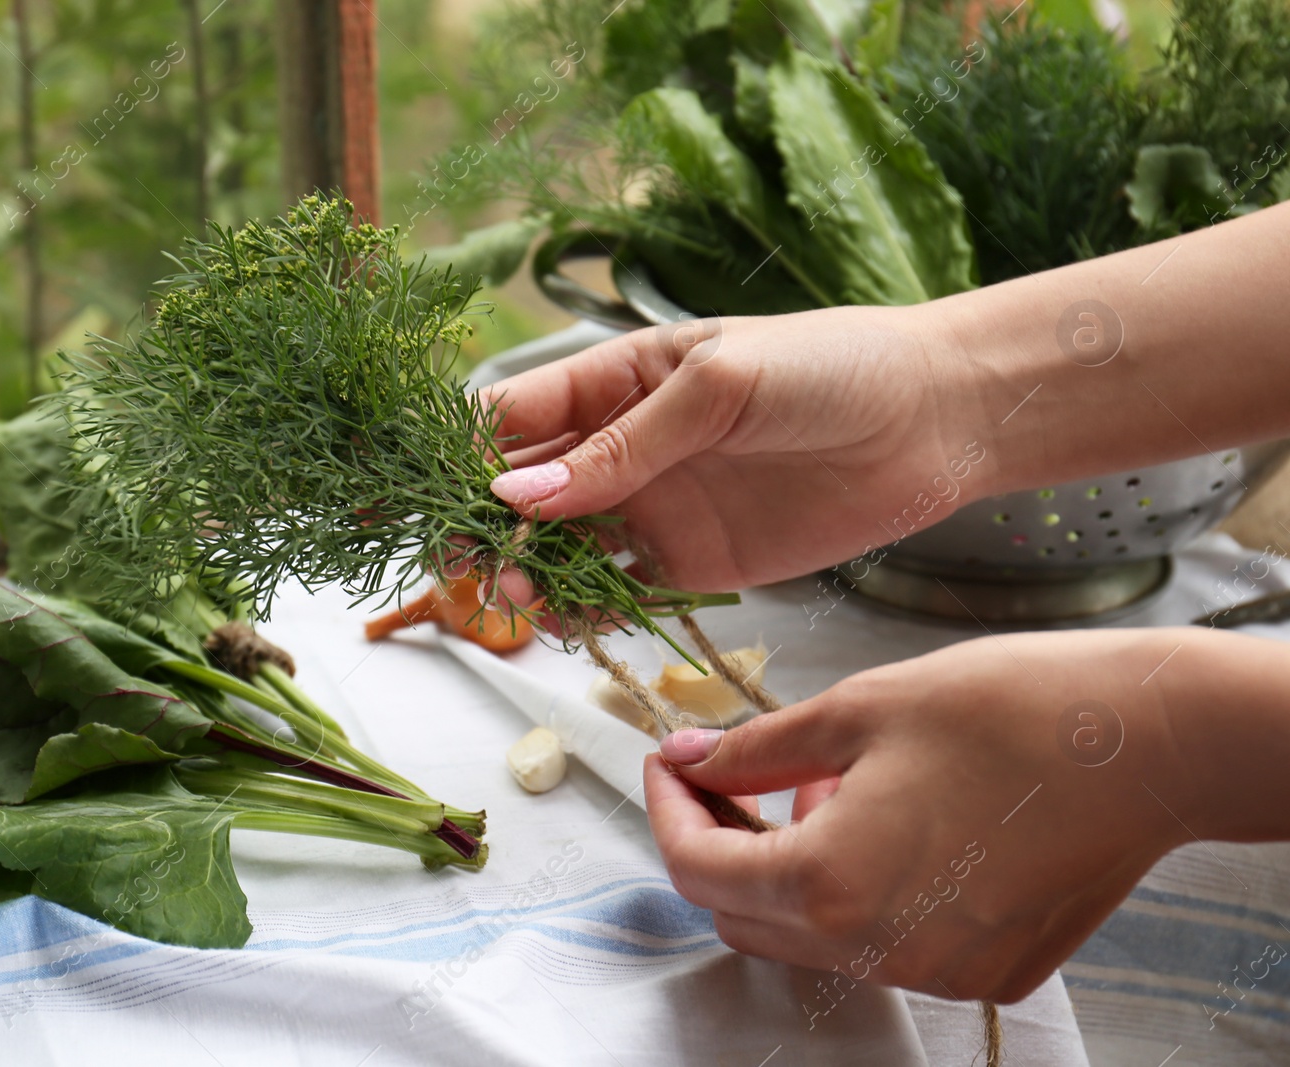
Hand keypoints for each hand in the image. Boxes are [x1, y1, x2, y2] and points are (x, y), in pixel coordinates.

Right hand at [482, 307, 989, 593]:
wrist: (935, 421)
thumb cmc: (829, 368)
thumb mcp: (718, 388)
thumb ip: (622, 447)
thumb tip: (517, 495)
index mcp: (617, 379)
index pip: (513, 415)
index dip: (460, 453)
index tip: (420, 495)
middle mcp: (623, 447)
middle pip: (522, 491)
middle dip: (483, 526)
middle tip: (462, 563)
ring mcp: (655, 508)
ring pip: (561, 548)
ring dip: (528, 572)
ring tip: (517, 595)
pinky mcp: (692, 564)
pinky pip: (618, 592)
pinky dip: (582, 610)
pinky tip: (564, 620)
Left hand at [643, 627, 1262, 1003]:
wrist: (1147, 745)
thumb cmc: (1005, 711)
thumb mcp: (857, 709)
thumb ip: (756, 748)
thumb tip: (691, 759)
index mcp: (831, 885)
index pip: (697, 871)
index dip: (669, 811)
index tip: (672, 762)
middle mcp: (878, 951)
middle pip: (745, 918)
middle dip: (723, 845)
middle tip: (740, 773)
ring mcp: (938, 972)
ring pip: (813, 937)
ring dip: (793, 869)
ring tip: (832, 787)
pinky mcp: (987, 972)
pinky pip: (887, 945)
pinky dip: (862, 894)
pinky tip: (895, 824)